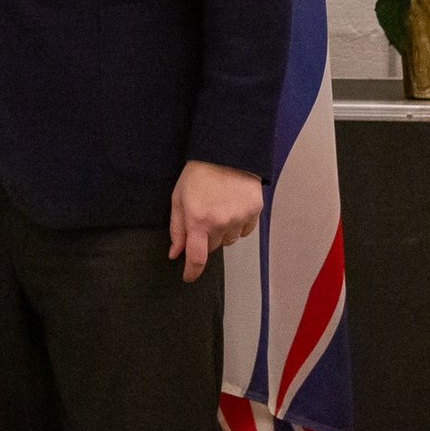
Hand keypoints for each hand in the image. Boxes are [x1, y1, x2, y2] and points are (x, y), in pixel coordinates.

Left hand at [168, 160, 262, 282]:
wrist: (226, 153)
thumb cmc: (198, 173)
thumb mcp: (178, 198)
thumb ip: (177, 228)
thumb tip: (175, 252)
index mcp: (198, 220)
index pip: (196, 257)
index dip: (192, 271)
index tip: (188, 277)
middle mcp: (220, 223)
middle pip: (212, 247)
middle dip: (205, 239)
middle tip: (202, 218)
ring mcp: (239, 219)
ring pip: (229, 240)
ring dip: (222, 231)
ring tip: (218, 207)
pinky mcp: (254, 213)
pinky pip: (244, 231)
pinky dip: (237, 225)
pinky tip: (232, 207)